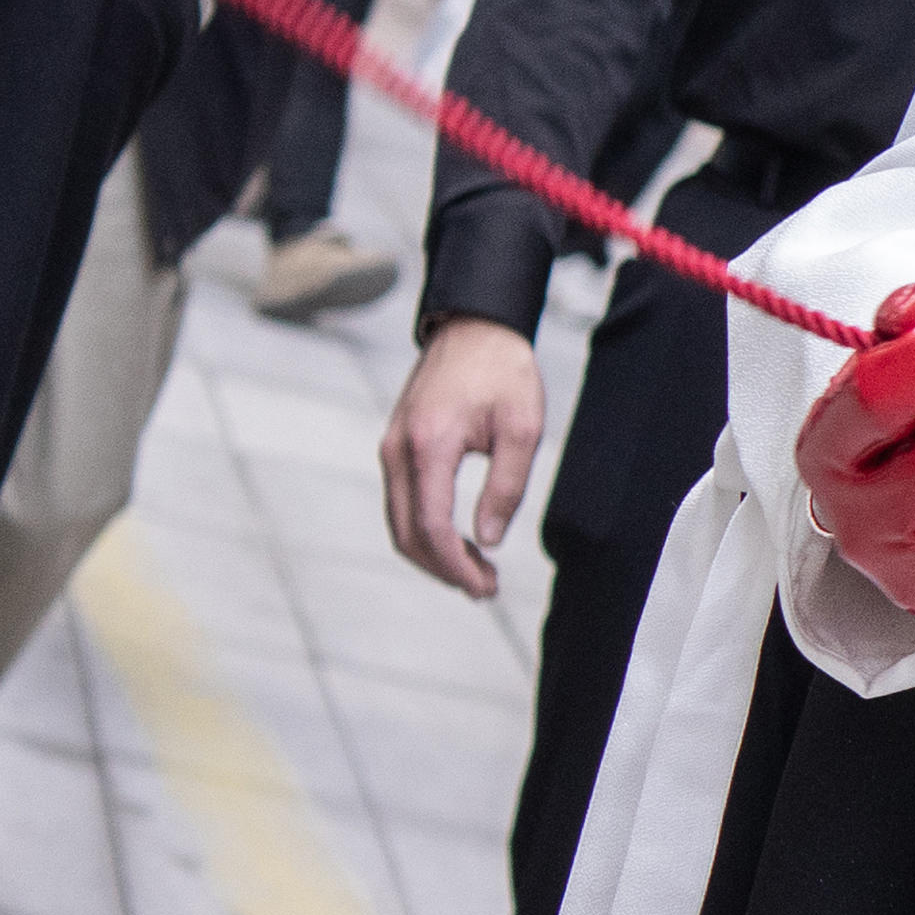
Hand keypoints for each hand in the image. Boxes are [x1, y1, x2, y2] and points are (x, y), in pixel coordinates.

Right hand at [381, 317, 544, 596]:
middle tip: (485, 588)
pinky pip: (402, 502)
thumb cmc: (504, 371)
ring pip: (399, 522)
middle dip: (444, 570)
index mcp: (429, 445)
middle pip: (406, 534)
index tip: (484, 588)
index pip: (431, 527)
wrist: (474, 326)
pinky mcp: (395, 446)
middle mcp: (398, 450)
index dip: (455, 567)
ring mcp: (391, 448)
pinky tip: (459, 541)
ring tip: (477, 571)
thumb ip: (506, 487)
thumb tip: (488, 540)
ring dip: (433, 554)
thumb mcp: (523, 428)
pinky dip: (425, 530)